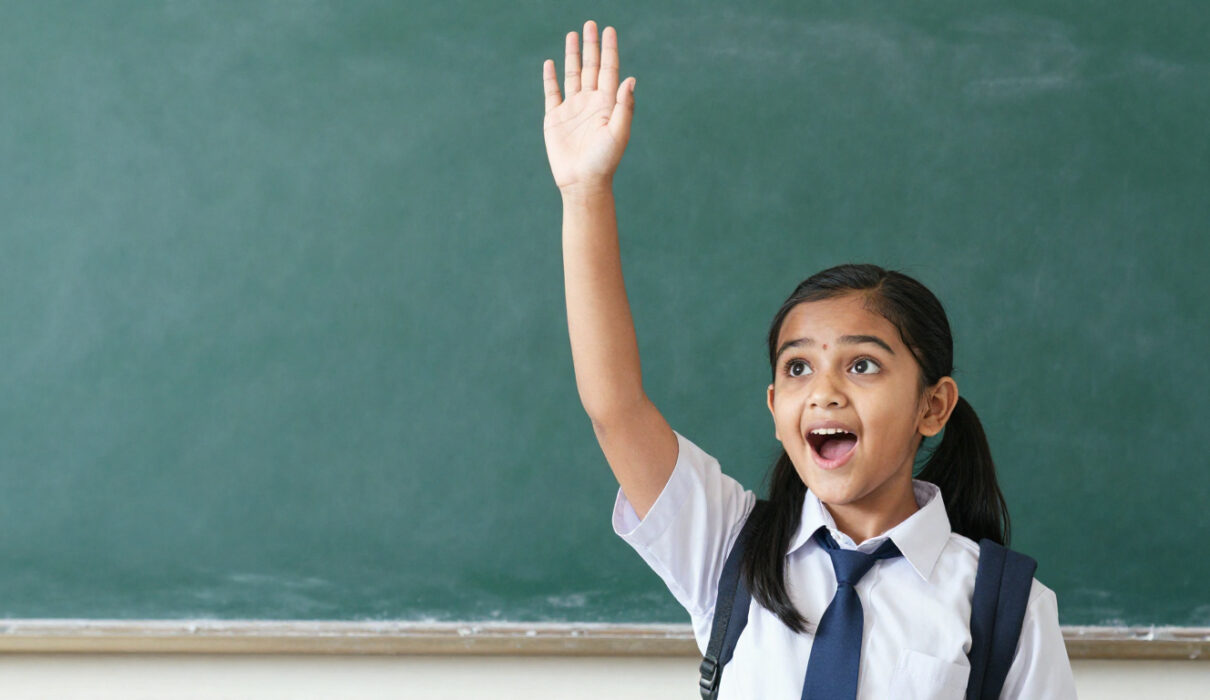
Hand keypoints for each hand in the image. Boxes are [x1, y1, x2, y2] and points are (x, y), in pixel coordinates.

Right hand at [542, 21, 636, 193]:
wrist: (582, 182)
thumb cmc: (604, 161)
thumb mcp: (618, 133)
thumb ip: (624, 106)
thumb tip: (631, 78)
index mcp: (607, 104)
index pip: (609, 69)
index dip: (609, 49)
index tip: (609, 30)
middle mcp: (590, 102)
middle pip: (591, 66)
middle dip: (591, 45)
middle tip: (590, 23)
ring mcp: (572, 108)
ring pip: (572, 74)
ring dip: (572, 55)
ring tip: (573, 34)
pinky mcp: (555, 118)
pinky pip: (552, 92)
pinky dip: (551, 77)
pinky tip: (551, 63)